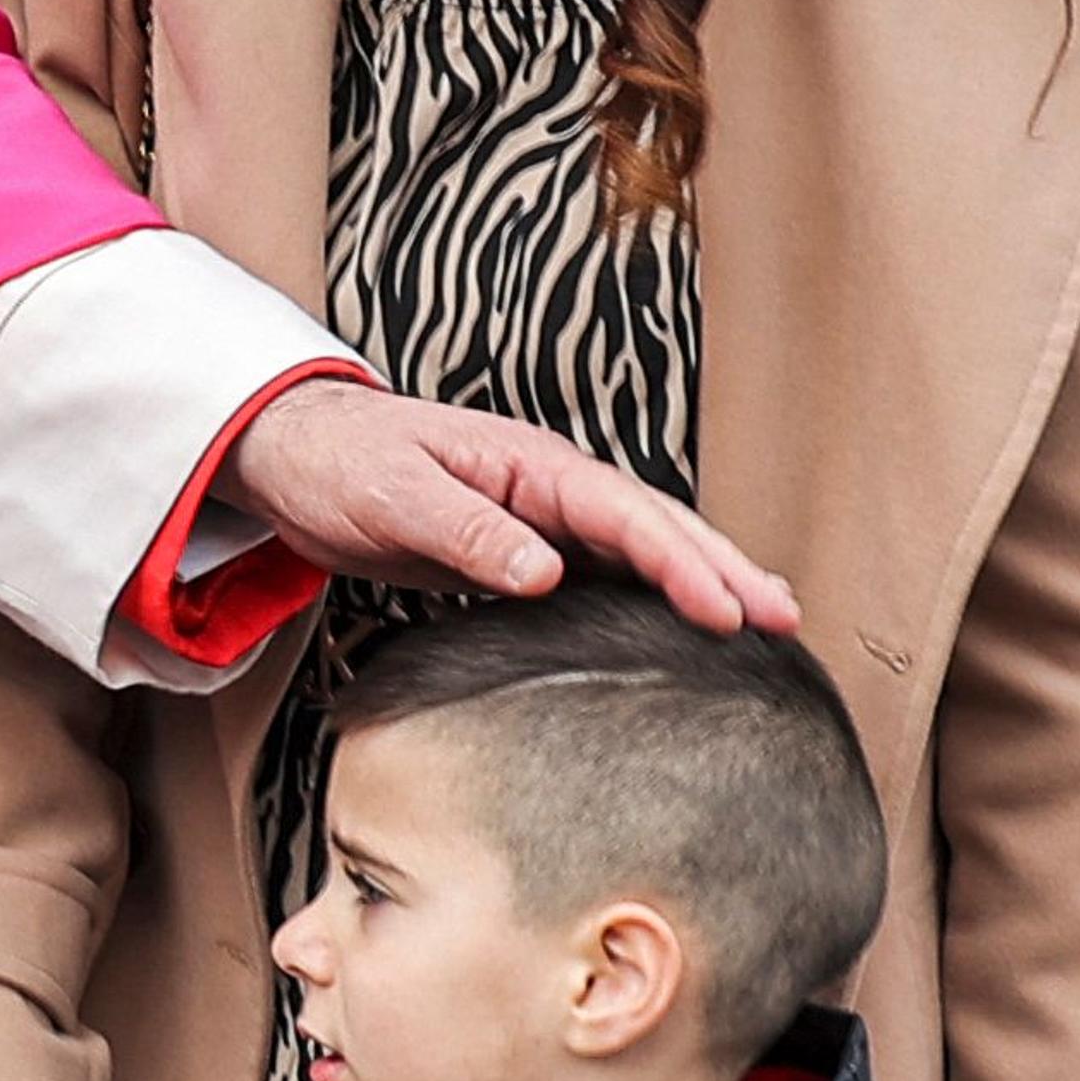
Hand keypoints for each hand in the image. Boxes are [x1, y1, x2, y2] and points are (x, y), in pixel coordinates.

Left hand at [216, 378, 797, 636]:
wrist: (294, 452)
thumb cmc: (341, 463)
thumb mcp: (394, 497)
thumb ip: (467, 531)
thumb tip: (545, 572)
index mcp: (532, 465)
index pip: (626, 515)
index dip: (682, 564)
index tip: (726, 610)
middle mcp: (549, 487)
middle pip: (655, 528)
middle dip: (724, 569)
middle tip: (785, 619)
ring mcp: (540, 517)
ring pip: (638, 551)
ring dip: (699, 582)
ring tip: (761, 623)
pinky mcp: (519, 549)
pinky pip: (600, 573)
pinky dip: (646, 597)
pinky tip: (674, 629)